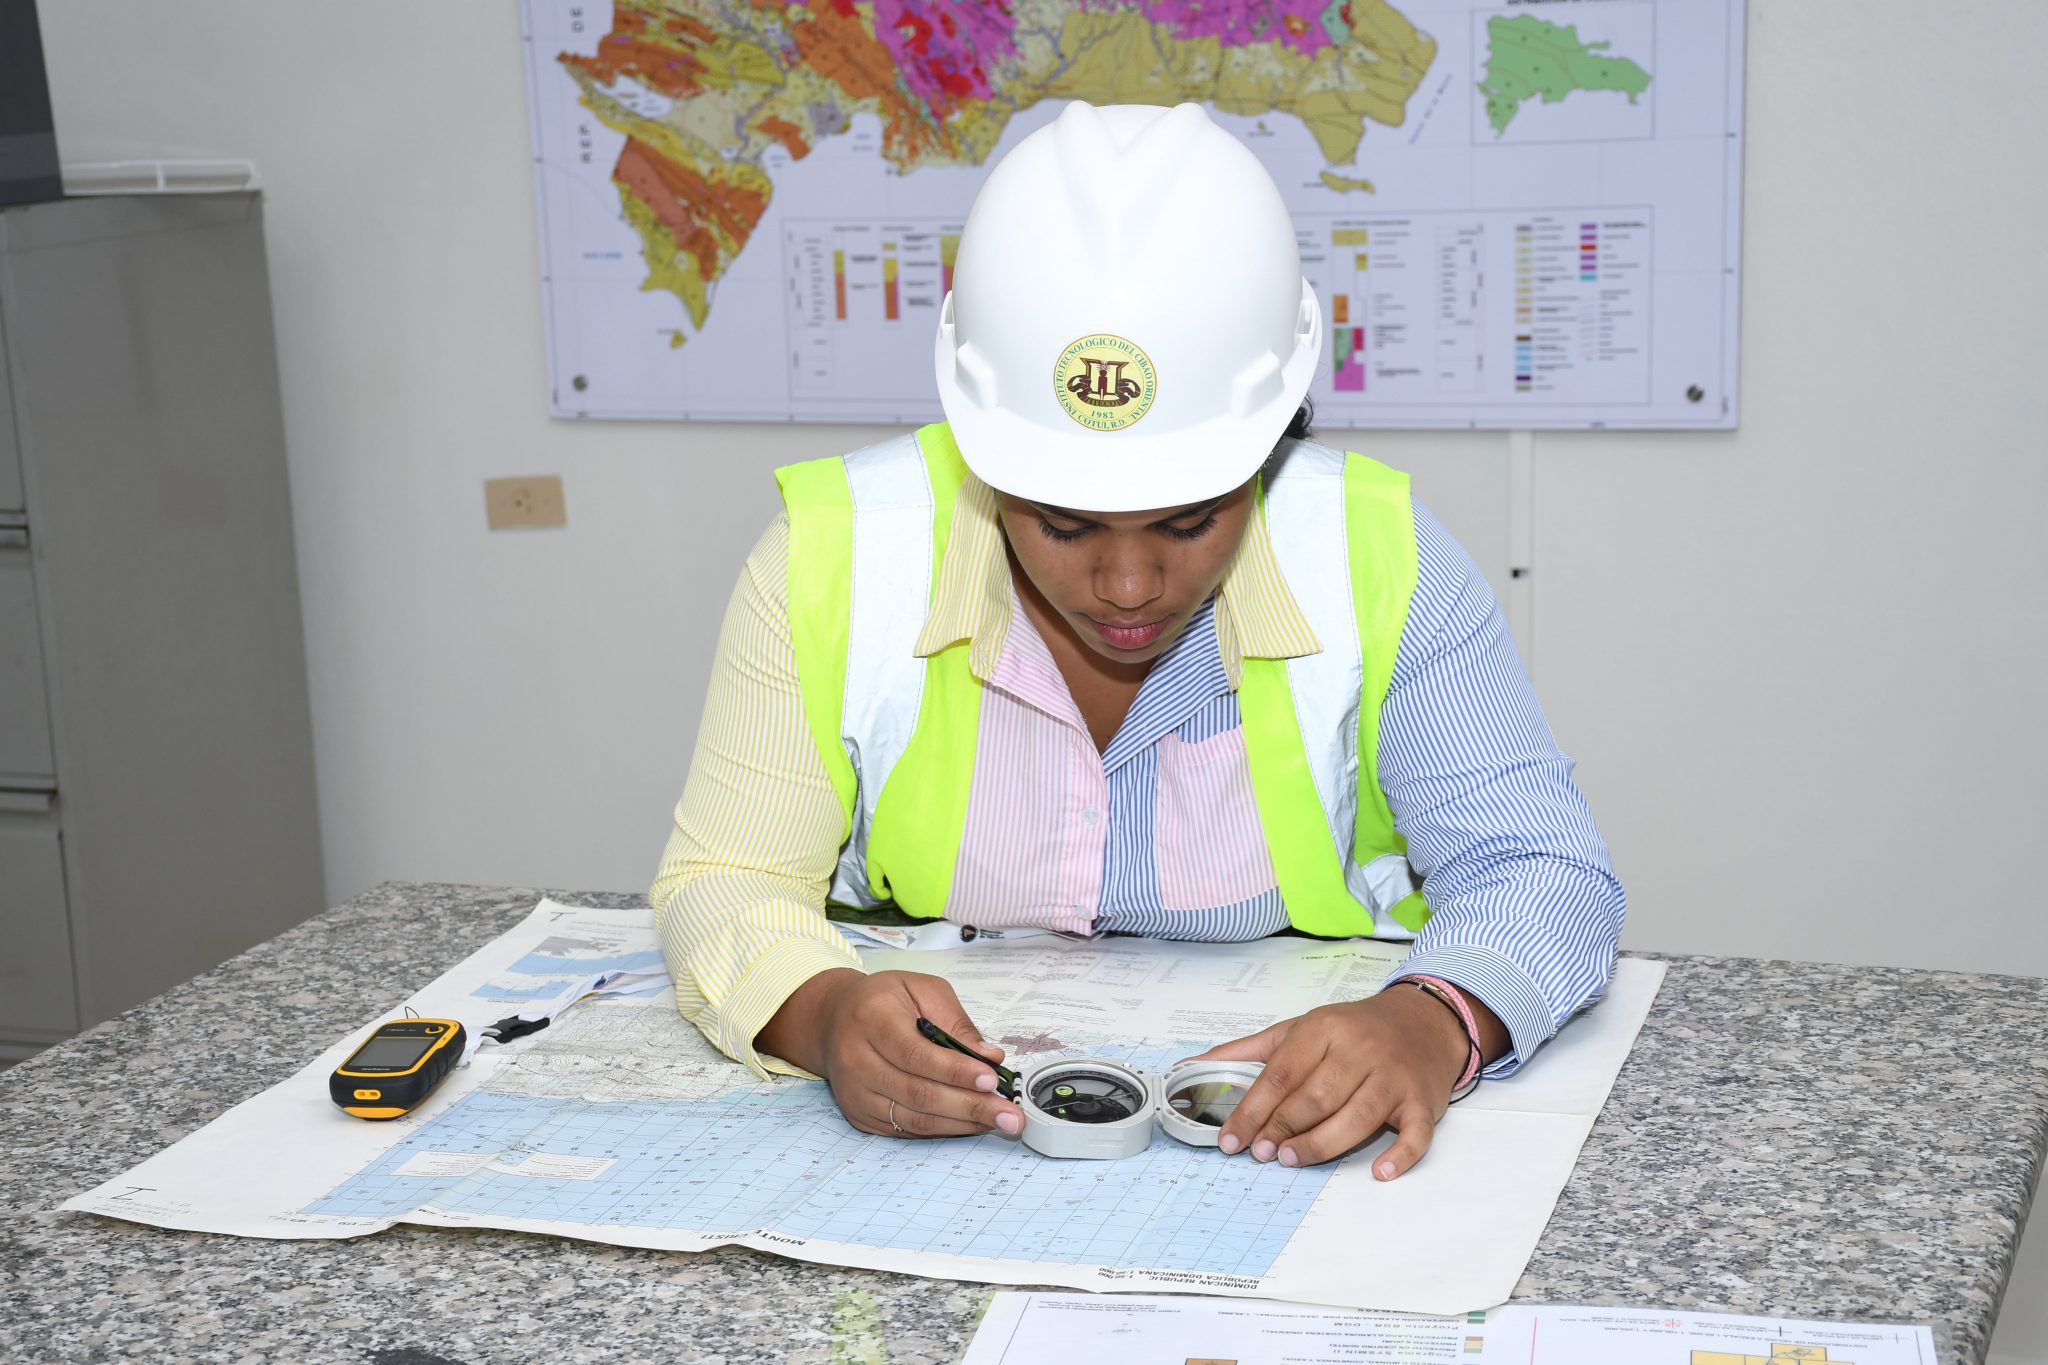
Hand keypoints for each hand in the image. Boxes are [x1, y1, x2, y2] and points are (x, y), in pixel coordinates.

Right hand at [757, 968, 1023, 1138]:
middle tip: (1009, 1115)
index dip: (954, 1070)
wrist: (833, 1019)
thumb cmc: (884, 1000)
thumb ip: (955, 1020)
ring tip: (998, 1122)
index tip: (991, 1078)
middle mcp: (856, 1060)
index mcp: (871, 1018)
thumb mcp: (921, 989)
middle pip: (917, 1092)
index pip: (915, 1053)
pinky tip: (971, 1123)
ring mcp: (855, 1093)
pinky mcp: (860, 1115)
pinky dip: (943, 1129)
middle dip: (970, 1106)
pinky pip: (906, 1129)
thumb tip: (989, 1056)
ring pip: (914, 1118)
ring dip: (961, 1123)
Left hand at [1186, 986, 1475, 1176]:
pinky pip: (1415, 1133)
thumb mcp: (1300, 1029)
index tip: (1231, 1139)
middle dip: (1283, 1128)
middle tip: (1260, 1153)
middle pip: (1316, 1097)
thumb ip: (1248, 1050)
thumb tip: (1191, 1067)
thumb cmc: (1355, 1030)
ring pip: (1356, 1116)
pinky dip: (1400, 1155)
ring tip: (1292, 1160)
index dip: (1252, 1109)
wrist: (1424, 1021)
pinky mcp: (1423, 1101)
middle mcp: (1360, 1050)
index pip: (1281, 1074)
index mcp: (1324, 1029)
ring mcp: (1393, 1076)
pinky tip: (1380, 1172)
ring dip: (1322, 1143)